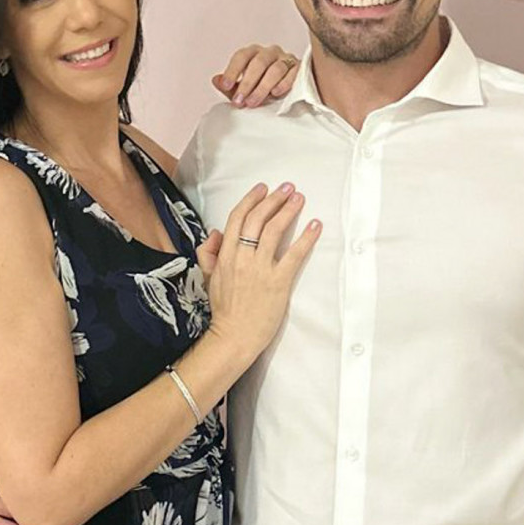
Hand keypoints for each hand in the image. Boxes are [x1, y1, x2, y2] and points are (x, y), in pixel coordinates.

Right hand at [195, 182, 320, 357]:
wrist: (234, 336)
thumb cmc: (224, 310)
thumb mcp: (209, 277)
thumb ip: (209, 253)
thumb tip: (216, 232)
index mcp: (225, 255)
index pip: (237, 219)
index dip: (251, 200)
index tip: (262, 189)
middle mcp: (242, 258)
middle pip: (257, 219)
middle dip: (273, 199)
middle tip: (287, 187)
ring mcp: (260, 269)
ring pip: (274, 231)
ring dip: (288, 211)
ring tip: (299, 198)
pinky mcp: (278, 282)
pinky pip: (294, 255)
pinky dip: (306, 238)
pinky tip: (315, 225)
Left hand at [211, 44, 300, 106]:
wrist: (288, 90)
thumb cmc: (262, 86)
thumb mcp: (243, 89)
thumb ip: (230, 86)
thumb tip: (216, 80)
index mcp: (253, 53)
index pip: (241, 56)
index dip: (232, 70)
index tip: (225, 85)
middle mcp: (270, 52)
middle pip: (258, 63)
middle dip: (247, 83)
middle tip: (239, 101)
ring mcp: (286, 59)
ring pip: (275, 69)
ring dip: (263, 87)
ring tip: (254, 102)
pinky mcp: (299, 68)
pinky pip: (293, 73)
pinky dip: (283, 83)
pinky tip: (275, 93)